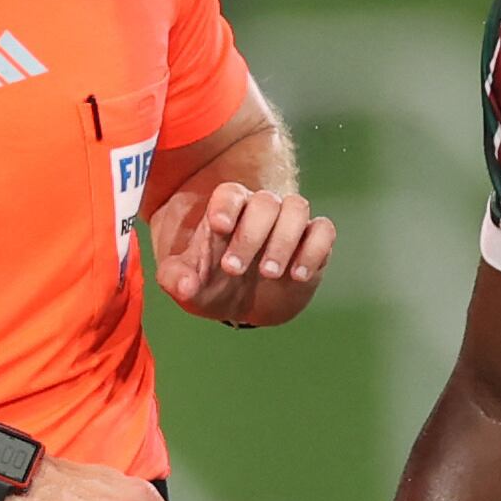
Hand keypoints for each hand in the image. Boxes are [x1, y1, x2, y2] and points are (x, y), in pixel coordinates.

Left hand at [156, 180, 334, 326]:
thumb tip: (185, 285)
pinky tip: (298, 276)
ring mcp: (290, 224)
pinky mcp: (314, 242)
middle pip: (265, 201)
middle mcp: (260, 211)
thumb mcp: (187, 287)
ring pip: (297, 208)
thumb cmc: (213, 287)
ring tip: (269, 274)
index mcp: (228, 212)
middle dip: (251, 235)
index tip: (219, 227)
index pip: (230, 193)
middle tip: (234, 270)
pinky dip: (314, 250)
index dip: (226, 205)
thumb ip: (176, 280)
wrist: (246, 307)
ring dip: (284, 239)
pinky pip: (324, 231)